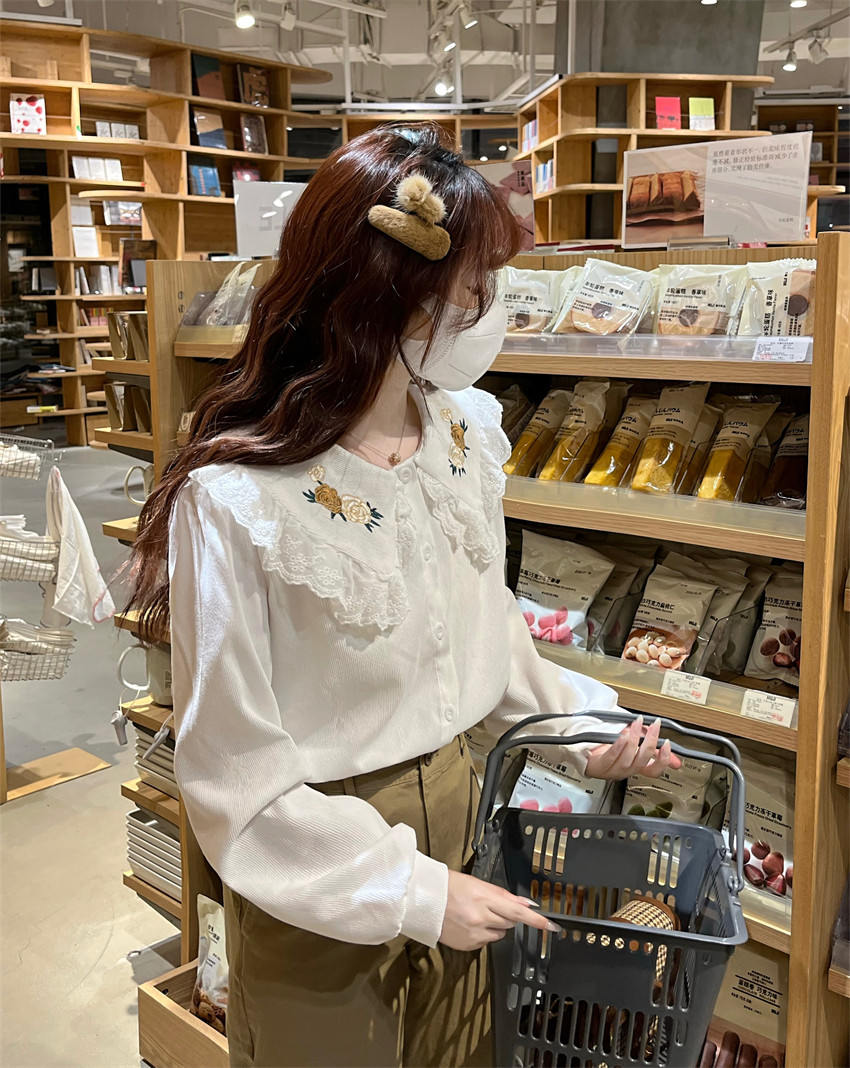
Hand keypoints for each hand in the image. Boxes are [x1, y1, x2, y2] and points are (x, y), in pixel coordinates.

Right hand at [439, 870, 558, 951]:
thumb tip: (525, 903)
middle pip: (510, 922)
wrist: (423, 899)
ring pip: (499, 934)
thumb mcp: (477, 884)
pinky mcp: (467, 946)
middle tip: (489, 905)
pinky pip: (485, 942)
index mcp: (484, 899)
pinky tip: (468, 923)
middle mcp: (480, 919)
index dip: (536, 920)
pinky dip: (481, 934)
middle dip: (505, 915)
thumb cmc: (448, 886)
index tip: (551, 927)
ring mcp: (474, 934)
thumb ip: (503, 895)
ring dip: (494, 925)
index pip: (518, 911)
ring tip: (475, 914)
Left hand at [584, 716, 680, 780]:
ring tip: (636, 725)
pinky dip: (619, 746)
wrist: (585, 750)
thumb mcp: (635, 745)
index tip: (667, 744)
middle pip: (643, 761)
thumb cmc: (609, 747)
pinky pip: (612, 757)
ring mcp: (613, 770)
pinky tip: (624, 736)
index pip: (654, 771)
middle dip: (651, 742)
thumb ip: (654, 750)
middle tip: (654, 727)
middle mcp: (626, 771)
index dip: (663, 759)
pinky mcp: (600, 767)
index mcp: (635, 767)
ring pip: (628, 759)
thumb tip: (676, 760)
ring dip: (635, 740)